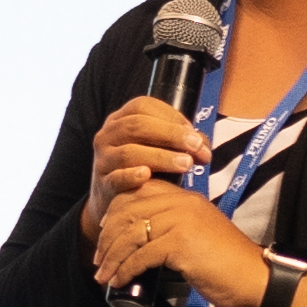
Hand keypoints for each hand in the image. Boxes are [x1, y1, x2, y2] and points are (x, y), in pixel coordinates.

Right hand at [82, 95, 207, 239]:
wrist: (113, 200)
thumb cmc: (142, 167)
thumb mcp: (155, 147)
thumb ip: (179, 142)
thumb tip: (203, 146)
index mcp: (121, 119)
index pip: (143, 106)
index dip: (171, 116)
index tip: (193, 132)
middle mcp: (108, 135)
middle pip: (137, 126)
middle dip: (171, 135)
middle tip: (196, 147)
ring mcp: (103, 160)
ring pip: (129, 152)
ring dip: (161, 157)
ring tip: (185, 164)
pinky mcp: (103, 184)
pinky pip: (116, 178)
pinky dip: (132, 175)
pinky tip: (148, 175)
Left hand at [91, 176, 266, 306]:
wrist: (256, 278)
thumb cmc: (228, 264)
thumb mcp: (199, 234)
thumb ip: (176, 228)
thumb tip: (144, 242)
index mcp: (185, 197)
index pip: (138, 193)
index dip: (114, 212)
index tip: (103, 235)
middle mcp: (181, 203)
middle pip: (128, 211)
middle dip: (106, 238)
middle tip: (98, 260)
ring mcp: (181, 221)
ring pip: (131, 234)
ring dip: (112, 257)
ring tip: (103, 275)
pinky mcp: (181, 243)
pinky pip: (141, 255)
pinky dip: (126, 269)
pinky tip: (120, 281)